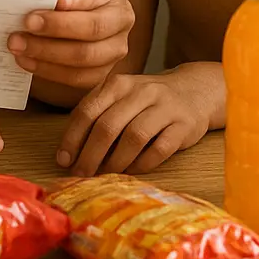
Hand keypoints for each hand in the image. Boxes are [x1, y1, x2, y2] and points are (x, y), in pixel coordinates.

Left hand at [7, 0, 134, 87]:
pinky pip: (74, 78)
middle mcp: (120, 24)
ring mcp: (113, 52)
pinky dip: (47, 70)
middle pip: (91, 30)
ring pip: (83, 58)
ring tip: (19, 45)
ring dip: (46, 53)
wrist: (76, 19)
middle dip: (55, 28)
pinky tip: (26, 60)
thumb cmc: (68, 0)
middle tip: (25, 24)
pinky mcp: (100, 74)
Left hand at [56, 62, 221, 175]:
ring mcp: (165, 107)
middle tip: (81, 174)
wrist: (195, 91)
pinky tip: (132, 171)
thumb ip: (97, 115)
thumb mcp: (121, 97)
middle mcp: (141, 91)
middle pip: (108, 126)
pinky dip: (142, 164)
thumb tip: (69, 152)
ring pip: (134, 137)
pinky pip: (159, 149)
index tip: (63, 160)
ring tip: (105, 175)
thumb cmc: (147, 100)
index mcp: (119, 84)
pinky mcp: (184, 125)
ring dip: (116, 161)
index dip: (72, 138)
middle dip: (90, 155)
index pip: (88, 111)